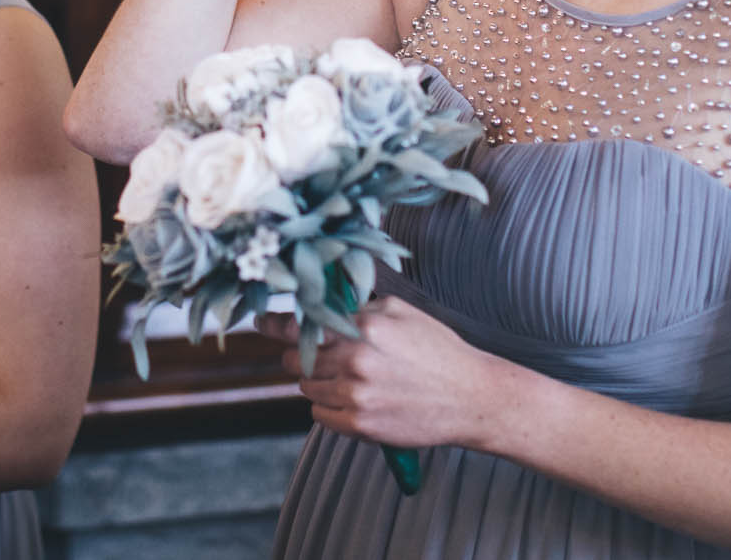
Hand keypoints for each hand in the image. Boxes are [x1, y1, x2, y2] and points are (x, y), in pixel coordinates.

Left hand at [257, 296, 497, 448]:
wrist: (470, 397)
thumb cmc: (439, 352)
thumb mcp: (402, 312)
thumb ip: (361, 307)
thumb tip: (326, 305)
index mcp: (365, 327)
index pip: (301, 324)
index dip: (275, 324)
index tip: (261, 322)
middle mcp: (356, 360)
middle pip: (297, 360)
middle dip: (301, 356)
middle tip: (320, 355)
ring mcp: (356, 395)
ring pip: (306, 388)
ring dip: (317, 382)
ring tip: (349, 378)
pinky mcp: (360, 425)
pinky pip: (320, 415)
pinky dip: (328, 407)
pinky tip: (353, 399)